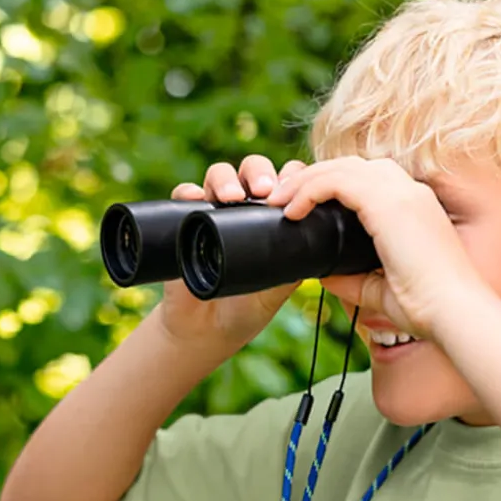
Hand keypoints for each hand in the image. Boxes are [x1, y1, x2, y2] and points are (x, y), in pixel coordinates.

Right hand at [159, 154, 307, 347]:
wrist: (208, 331)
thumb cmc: (248, 307)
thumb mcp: (279, 288)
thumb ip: (295, 264)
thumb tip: (316, 242)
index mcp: (272, 217)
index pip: (285, 181)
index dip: (292, 177)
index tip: (296, 192)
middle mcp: (244, 207)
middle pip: (253, 170)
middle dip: (259, 173)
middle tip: (264, 191)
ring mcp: (214, 211)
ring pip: (220, 175)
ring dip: (226, 178)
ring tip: (232, 197)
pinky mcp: (185, 221)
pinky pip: (183, 195)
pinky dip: (188, 191)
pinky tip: (195, 196)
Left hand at [265, 156, 481, 338]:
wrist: (454, 311)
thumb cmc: (427, 308)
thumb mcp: (381, 290)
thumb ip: (352, 279)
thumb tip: (321, 275)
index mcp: (414, 208)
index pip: (367, 179)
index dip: (332, 185)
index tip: (303, 207)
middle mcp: (410, 192)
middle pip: (351, 166)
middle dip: (313, 177)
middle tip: (281, 199)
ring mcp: (401, 193)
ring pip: (340, 167)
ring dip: (305, 181)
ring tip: (279, 202)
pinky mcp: (389, 203)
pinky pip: (337, 182)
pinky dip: (310, 190)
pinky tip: (292, 211)